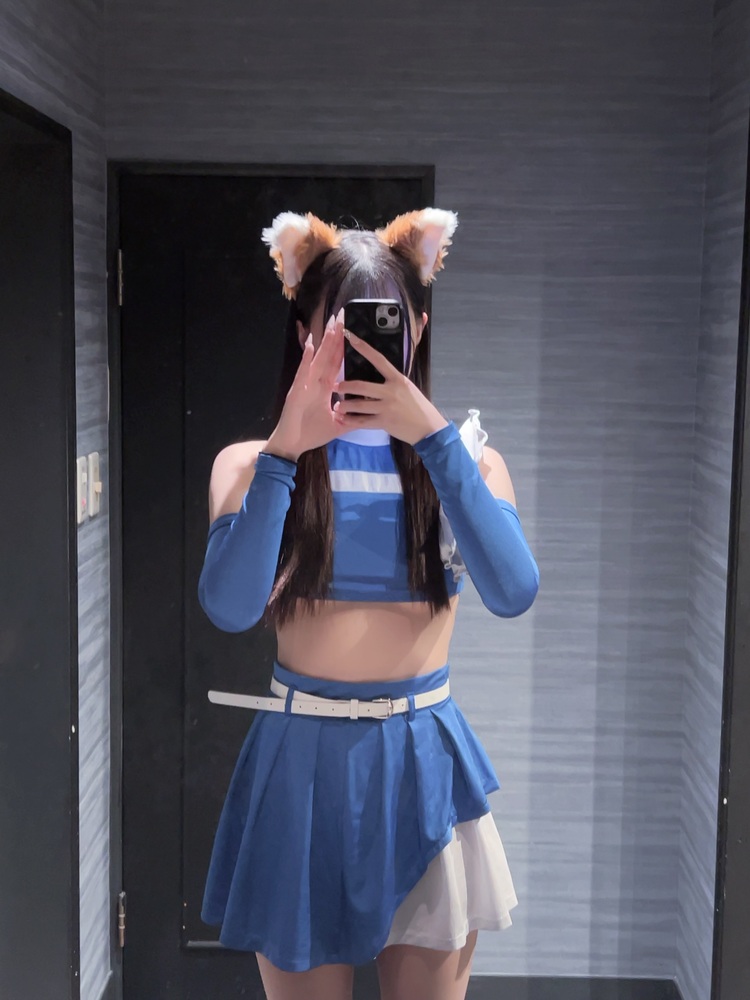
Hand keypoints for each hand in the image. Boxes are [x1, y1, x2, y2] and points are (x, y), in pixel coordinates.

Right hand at [267, 311, 344, 459]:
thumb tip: (368, 416)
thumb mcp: (337, 425)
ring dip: (324, 341)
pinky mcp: (296, 390)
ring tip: (331, 323)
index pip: (336, 362)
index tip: (350, 330)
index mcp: (324, 387)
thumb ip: (351, 417)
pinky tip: (311, 344)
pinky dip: (307, 358)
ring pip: (317, 358)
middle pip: (327, 354)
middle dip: (335, 335)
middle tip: (342, 315)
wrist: (292, 445)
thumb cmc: (310, 434)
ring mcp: (305, 384)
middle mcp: (315, 381)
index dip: (343, 346)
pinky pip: (303, 371)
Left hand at [333, 322, 448, 444]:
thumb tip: (377, 371)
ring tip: (337, 405)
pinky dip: (350, 421)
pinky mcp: (384, 422)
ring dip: (344, 405)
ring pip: (358, 405)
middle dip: (344, 386)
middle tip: (335, 386)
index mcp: (398, 379)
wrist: (428, 427)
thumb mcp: (407, 387)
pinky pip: (362, 421)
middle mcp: (391, 392)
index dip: (363, 347)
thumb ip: (392, 380)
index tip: (350, 337)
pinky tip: (343, 419)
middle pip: (361, 386)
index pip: (378, 359)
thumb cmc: (417, 406)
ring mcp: (387, 407)